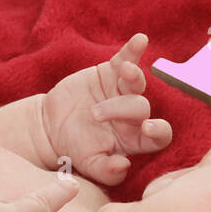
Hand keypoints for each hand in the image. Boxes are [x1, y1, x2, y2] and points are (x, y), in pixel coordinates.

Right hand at [42, 32, 173, 185]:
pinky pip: (126, 58)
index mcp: (135, 139)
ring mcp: (123, 91)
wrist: (51, 128)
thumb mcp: (89, 165)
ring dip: (134, 76)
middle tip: (95, 115)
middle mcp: (134, 115)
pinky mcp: (111, 73)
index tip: (148, 129)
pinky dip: (133, 49)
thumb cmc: (75, 149)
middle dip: (121, 109)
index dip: (159, 131)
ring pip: (137, 82)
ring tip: (124, 72)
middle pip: (141, 107)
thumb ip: (108, 171)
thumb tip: (124, 167)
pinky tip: (141, 40)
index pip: (159, 136)